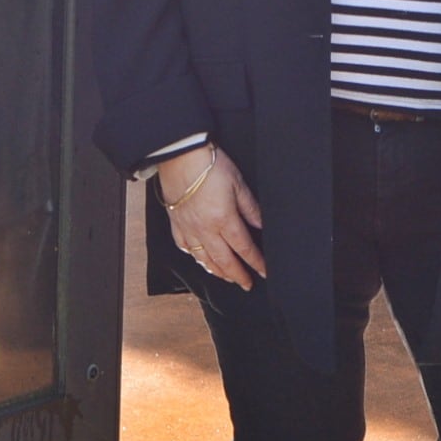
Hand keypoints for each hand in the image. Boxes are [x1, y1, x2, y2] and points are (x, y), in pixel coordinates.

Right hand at [155, 144, 265, 289]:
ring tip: (227, 277)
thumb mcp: (238, 184)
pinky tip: (201, 259)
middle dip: (238, 275)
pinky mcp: (176, 223)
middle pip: (224, 260)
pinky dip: (195, 258)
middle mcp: (205, 230)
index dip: (256, 263)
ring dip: (218, 271)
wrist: (180, 156)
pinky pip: (185, 248)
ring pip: (204, 259)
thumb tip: (261, 225)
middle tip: (247, 284)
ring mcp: (189, 229)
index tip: (264, 272)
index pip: (244, 248)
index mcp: (224, 219)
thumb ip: (250, 208)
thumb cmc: (209, 166)